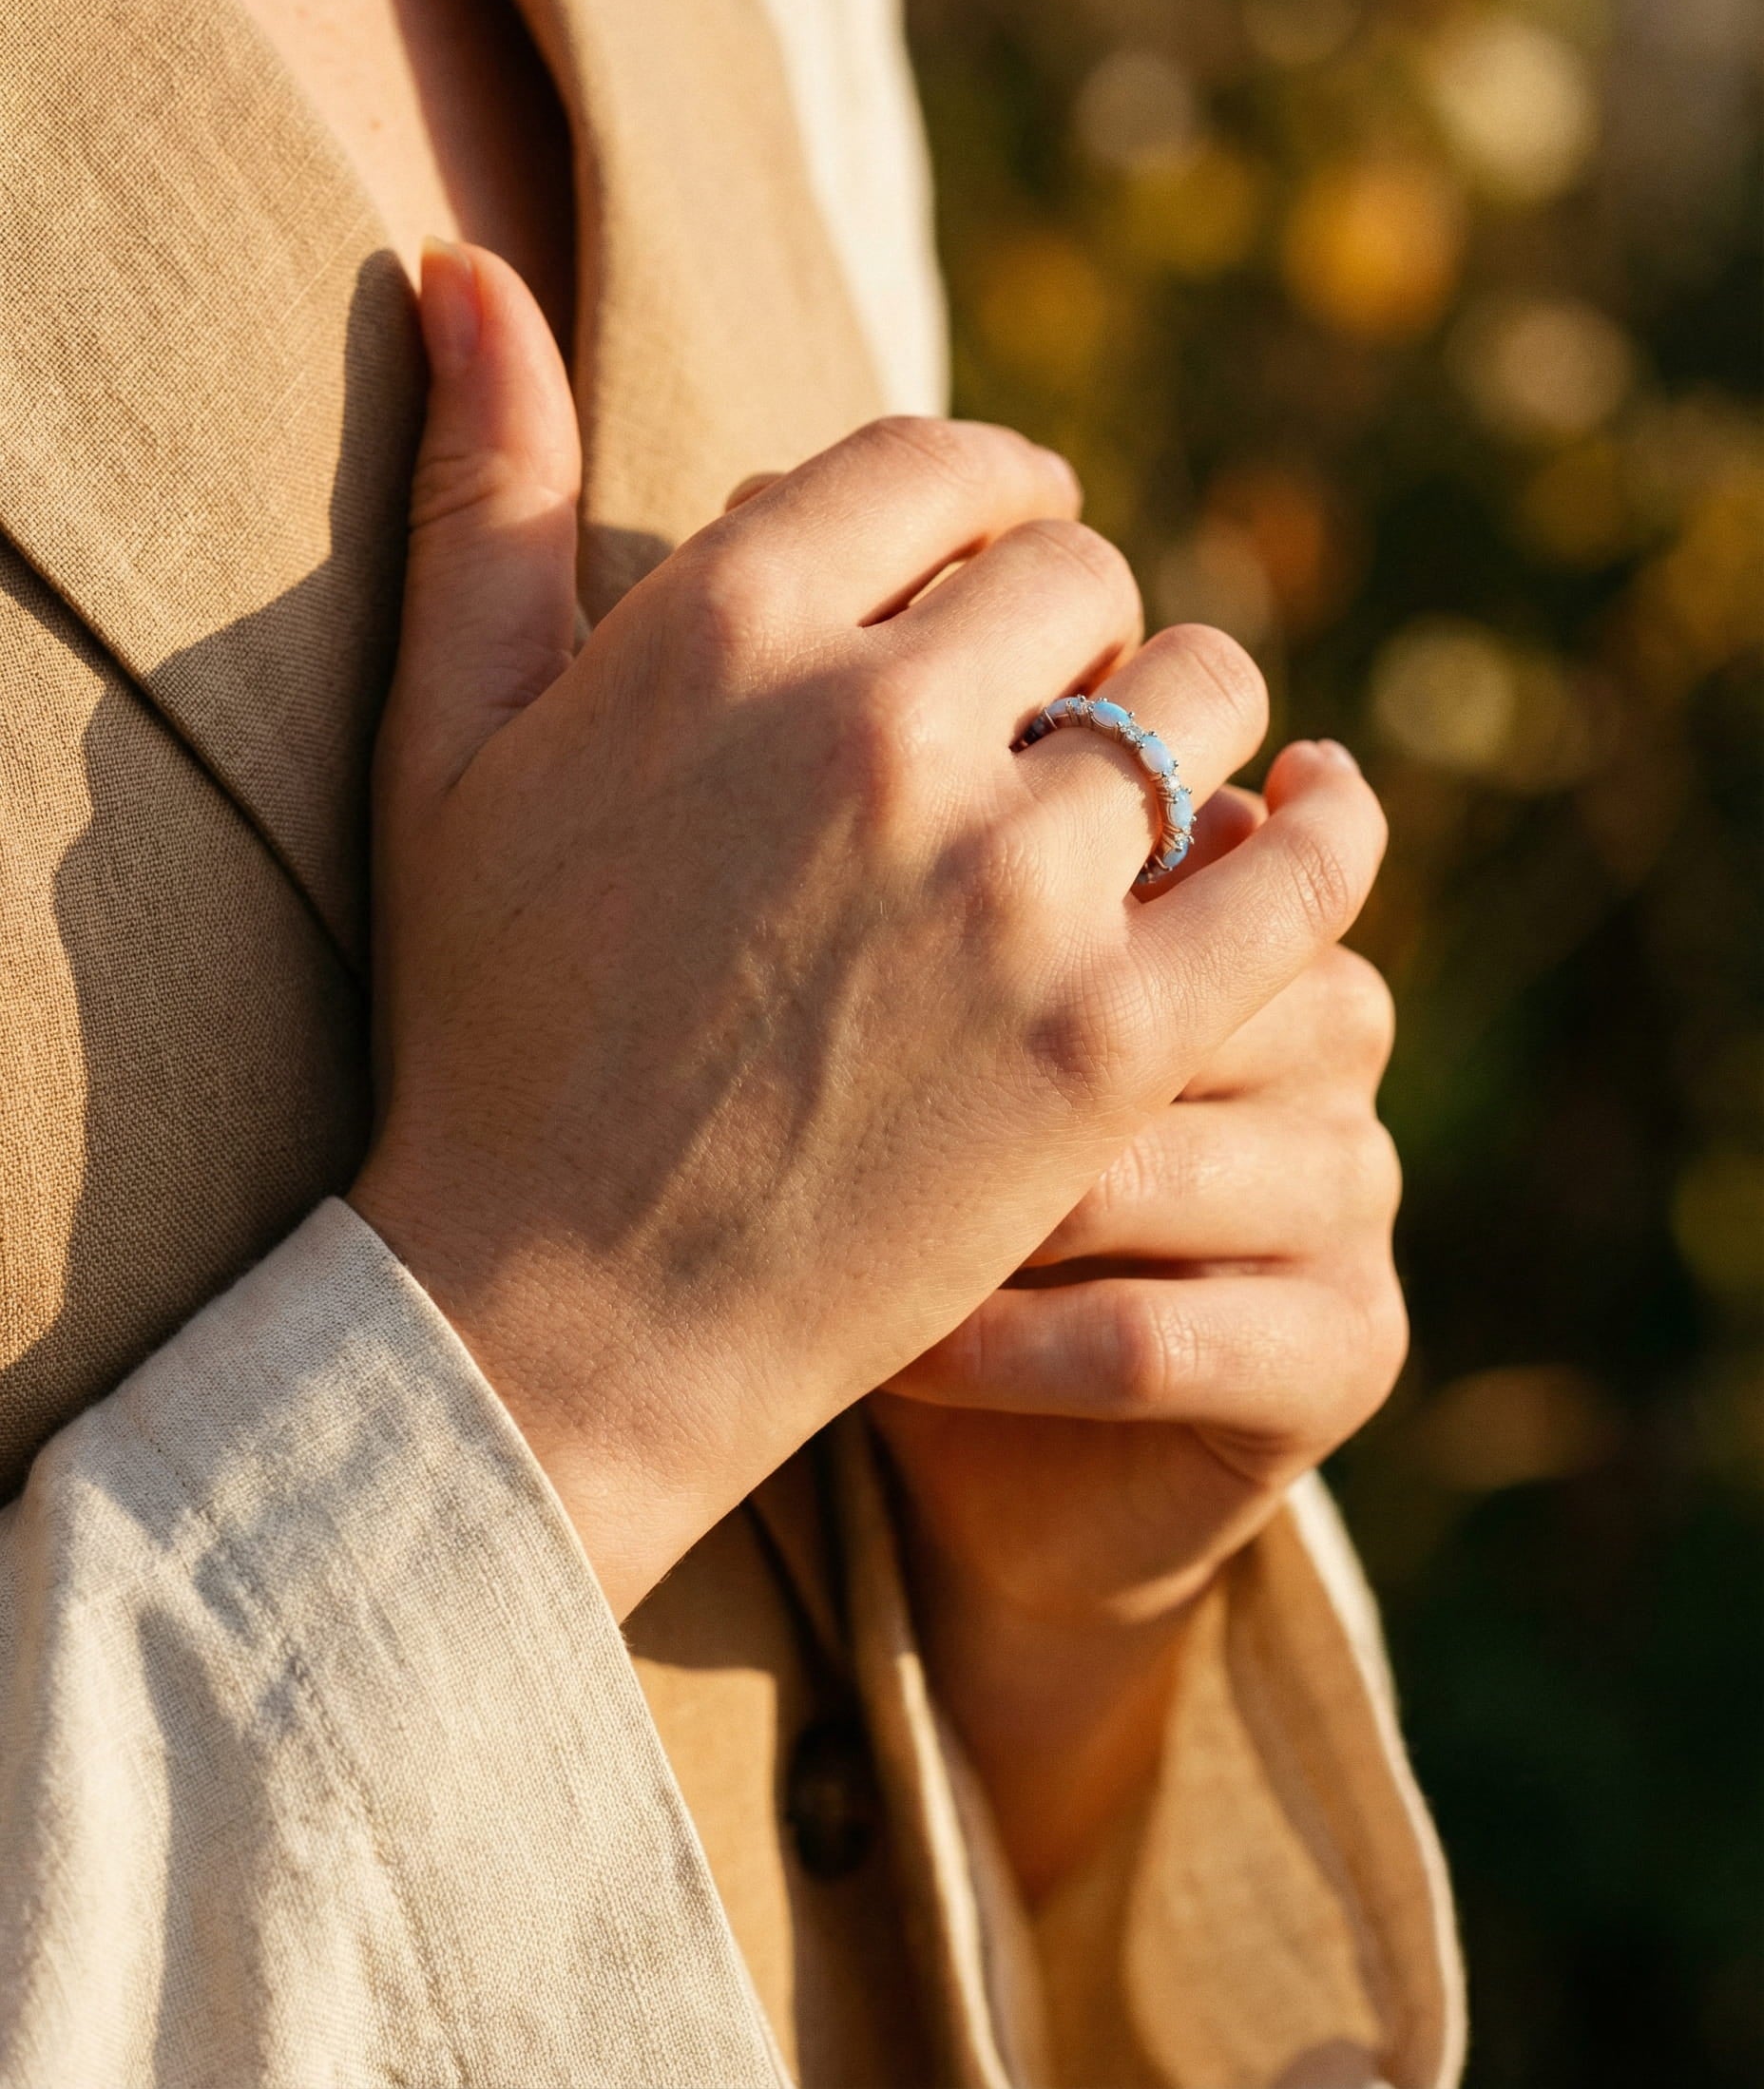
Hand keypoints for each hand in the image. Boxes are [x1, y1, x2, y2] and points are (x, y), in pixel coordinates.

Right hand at [349, 243, 1387, 1617]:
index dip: (986, 493)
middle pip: (1082, 573)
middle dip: (1076, 621)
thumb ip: (481, 499)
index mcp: (720, 628)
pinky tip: (1318, 814)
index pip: (936, 463)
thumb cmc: (488, 1031)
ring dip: (1190, 714)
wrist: (555, 1316)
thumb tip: (460, 269)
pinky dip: (1331, 825)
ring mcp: (1005, 888)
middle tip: (1055, 702)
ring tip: (1152, 780)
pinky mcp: (1106, 1039)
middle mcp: (875, 727)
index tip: (1003, 543)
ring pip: (1203, 694)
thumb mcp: (441, 748)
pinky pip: (1298, 867)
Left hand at [870, 905, 1405, 1895]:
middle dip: (977, 1076)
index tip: (866, 940)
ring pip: (1141, 1168)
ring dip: (972, 1217)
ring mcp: (1357, 1185)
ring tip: (845, 1236)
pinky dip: (1004, 1347)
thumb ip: (954, 900)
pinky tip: (906, 1350)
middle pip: (1157, 999)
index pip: (1157, 846)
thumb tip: (876, 768)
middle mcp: (1332, 1026)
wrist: (997, 1454)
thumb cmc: (933, 1190)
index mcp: (1245, 903)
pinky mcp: (1349, 1345)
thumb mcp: (937, 1022)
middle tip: (826, 1110)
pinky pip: (1149, 1334)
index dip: (1017, 902)